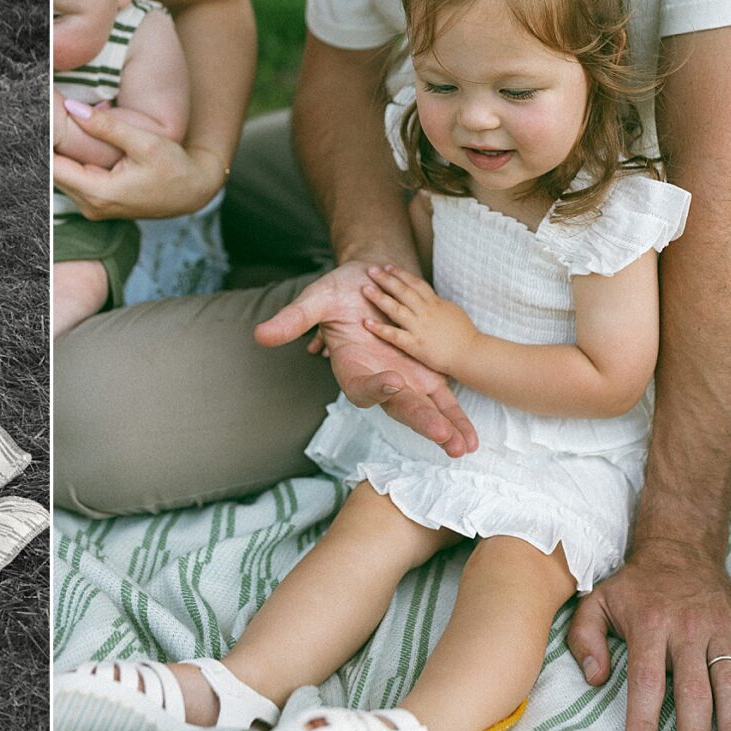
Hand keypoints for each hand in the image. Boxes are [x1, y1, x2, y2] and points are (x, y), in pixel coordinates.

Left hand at [51, 102, 227, 222]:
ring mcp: (91, 208)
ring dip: (56, 151)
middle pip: (53, 173)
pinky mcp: (95, 203)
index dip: (43, 141)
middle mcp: (90, 206)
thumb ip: (107, 127)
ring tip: (52, 120)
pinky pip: (71, 179)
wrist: (191, 192)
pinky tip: (65, 137)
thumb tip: (72, 107)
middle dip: (47, 144)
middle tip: (42, 110)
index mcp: (99, 194)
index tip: (37, 115)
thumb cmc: (173, 167)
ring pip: (60, 176)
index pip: (53, 168)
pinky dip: (66, 159)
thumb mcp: (145, 142)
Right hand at [256, 263, 477, 456]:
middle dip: (421, 421)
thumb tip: (261, 334)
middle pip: (399, 406)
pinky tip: (469, 440)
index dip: (377, 386)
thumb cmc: (339, 293)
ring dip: (444, 429)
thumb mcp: (315, 301)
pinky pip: (442, 401)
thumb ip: (294, 319)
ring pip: (424, 410)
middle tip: (441, 436)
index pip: (363, 386)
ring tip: (462, 447)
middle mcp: (378, 383)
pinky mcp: (424, 377)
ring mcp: (404, 383)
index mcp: (352, 371)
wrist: (370, 283)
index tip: (391, 381)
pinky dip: (455, 419)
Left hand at [362, 263, 478, 382]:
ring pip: (397, 308)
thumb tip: (431, 299)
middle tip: (371, 270)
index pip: (416, 283)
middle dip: (387, 279)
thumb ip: (438, 305)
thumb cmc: (465, 335)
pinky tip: (366, 323)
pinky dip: (380, 329)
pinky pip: (395, 335)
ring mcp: (420, 327)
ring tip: (365, 289)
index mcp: (436, 303)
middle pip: (403, 291)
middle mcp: (426, 312)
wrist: (471, 353)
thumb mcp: (453, 312)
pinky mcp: (416, 345)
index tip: (388, 266)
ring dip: (380, 297)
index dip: (401, 274)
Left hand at [566, 538, 730, 730]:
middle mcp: (689, 628)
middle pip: (693, 691)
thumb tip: (594, 680)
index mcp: (650, 625)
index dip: (644, 723)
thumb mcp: (596, 602)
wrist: (681, 545)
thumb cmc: (634, 585)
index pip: (646, 683)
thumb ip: (584, 639)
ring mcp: (722, 628)